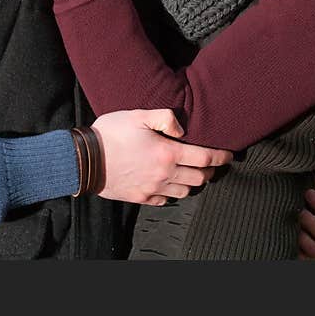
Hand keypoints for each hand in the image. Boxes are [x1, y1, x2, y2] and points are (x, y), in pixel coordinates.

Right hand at [90, 108, 232, 205]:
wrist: (85, 159)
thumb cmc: (111, 133)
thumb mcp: (138, 115)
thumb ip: (165, 118)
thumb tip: (182, 129)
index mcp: (168, 154)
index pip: (205, 158)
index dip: (221, 157)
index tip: (229, 155)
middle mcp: (165, 175)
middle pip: (199, 178)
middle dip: (209, 170)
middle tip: (210, 163)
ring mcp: (154, 189)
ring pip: (186, 192)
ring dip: (193, 183)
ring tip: (192, 173)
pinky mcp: (142, 197)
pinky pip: (166, 200)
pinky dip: (173, 193)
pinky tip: (169, 184)